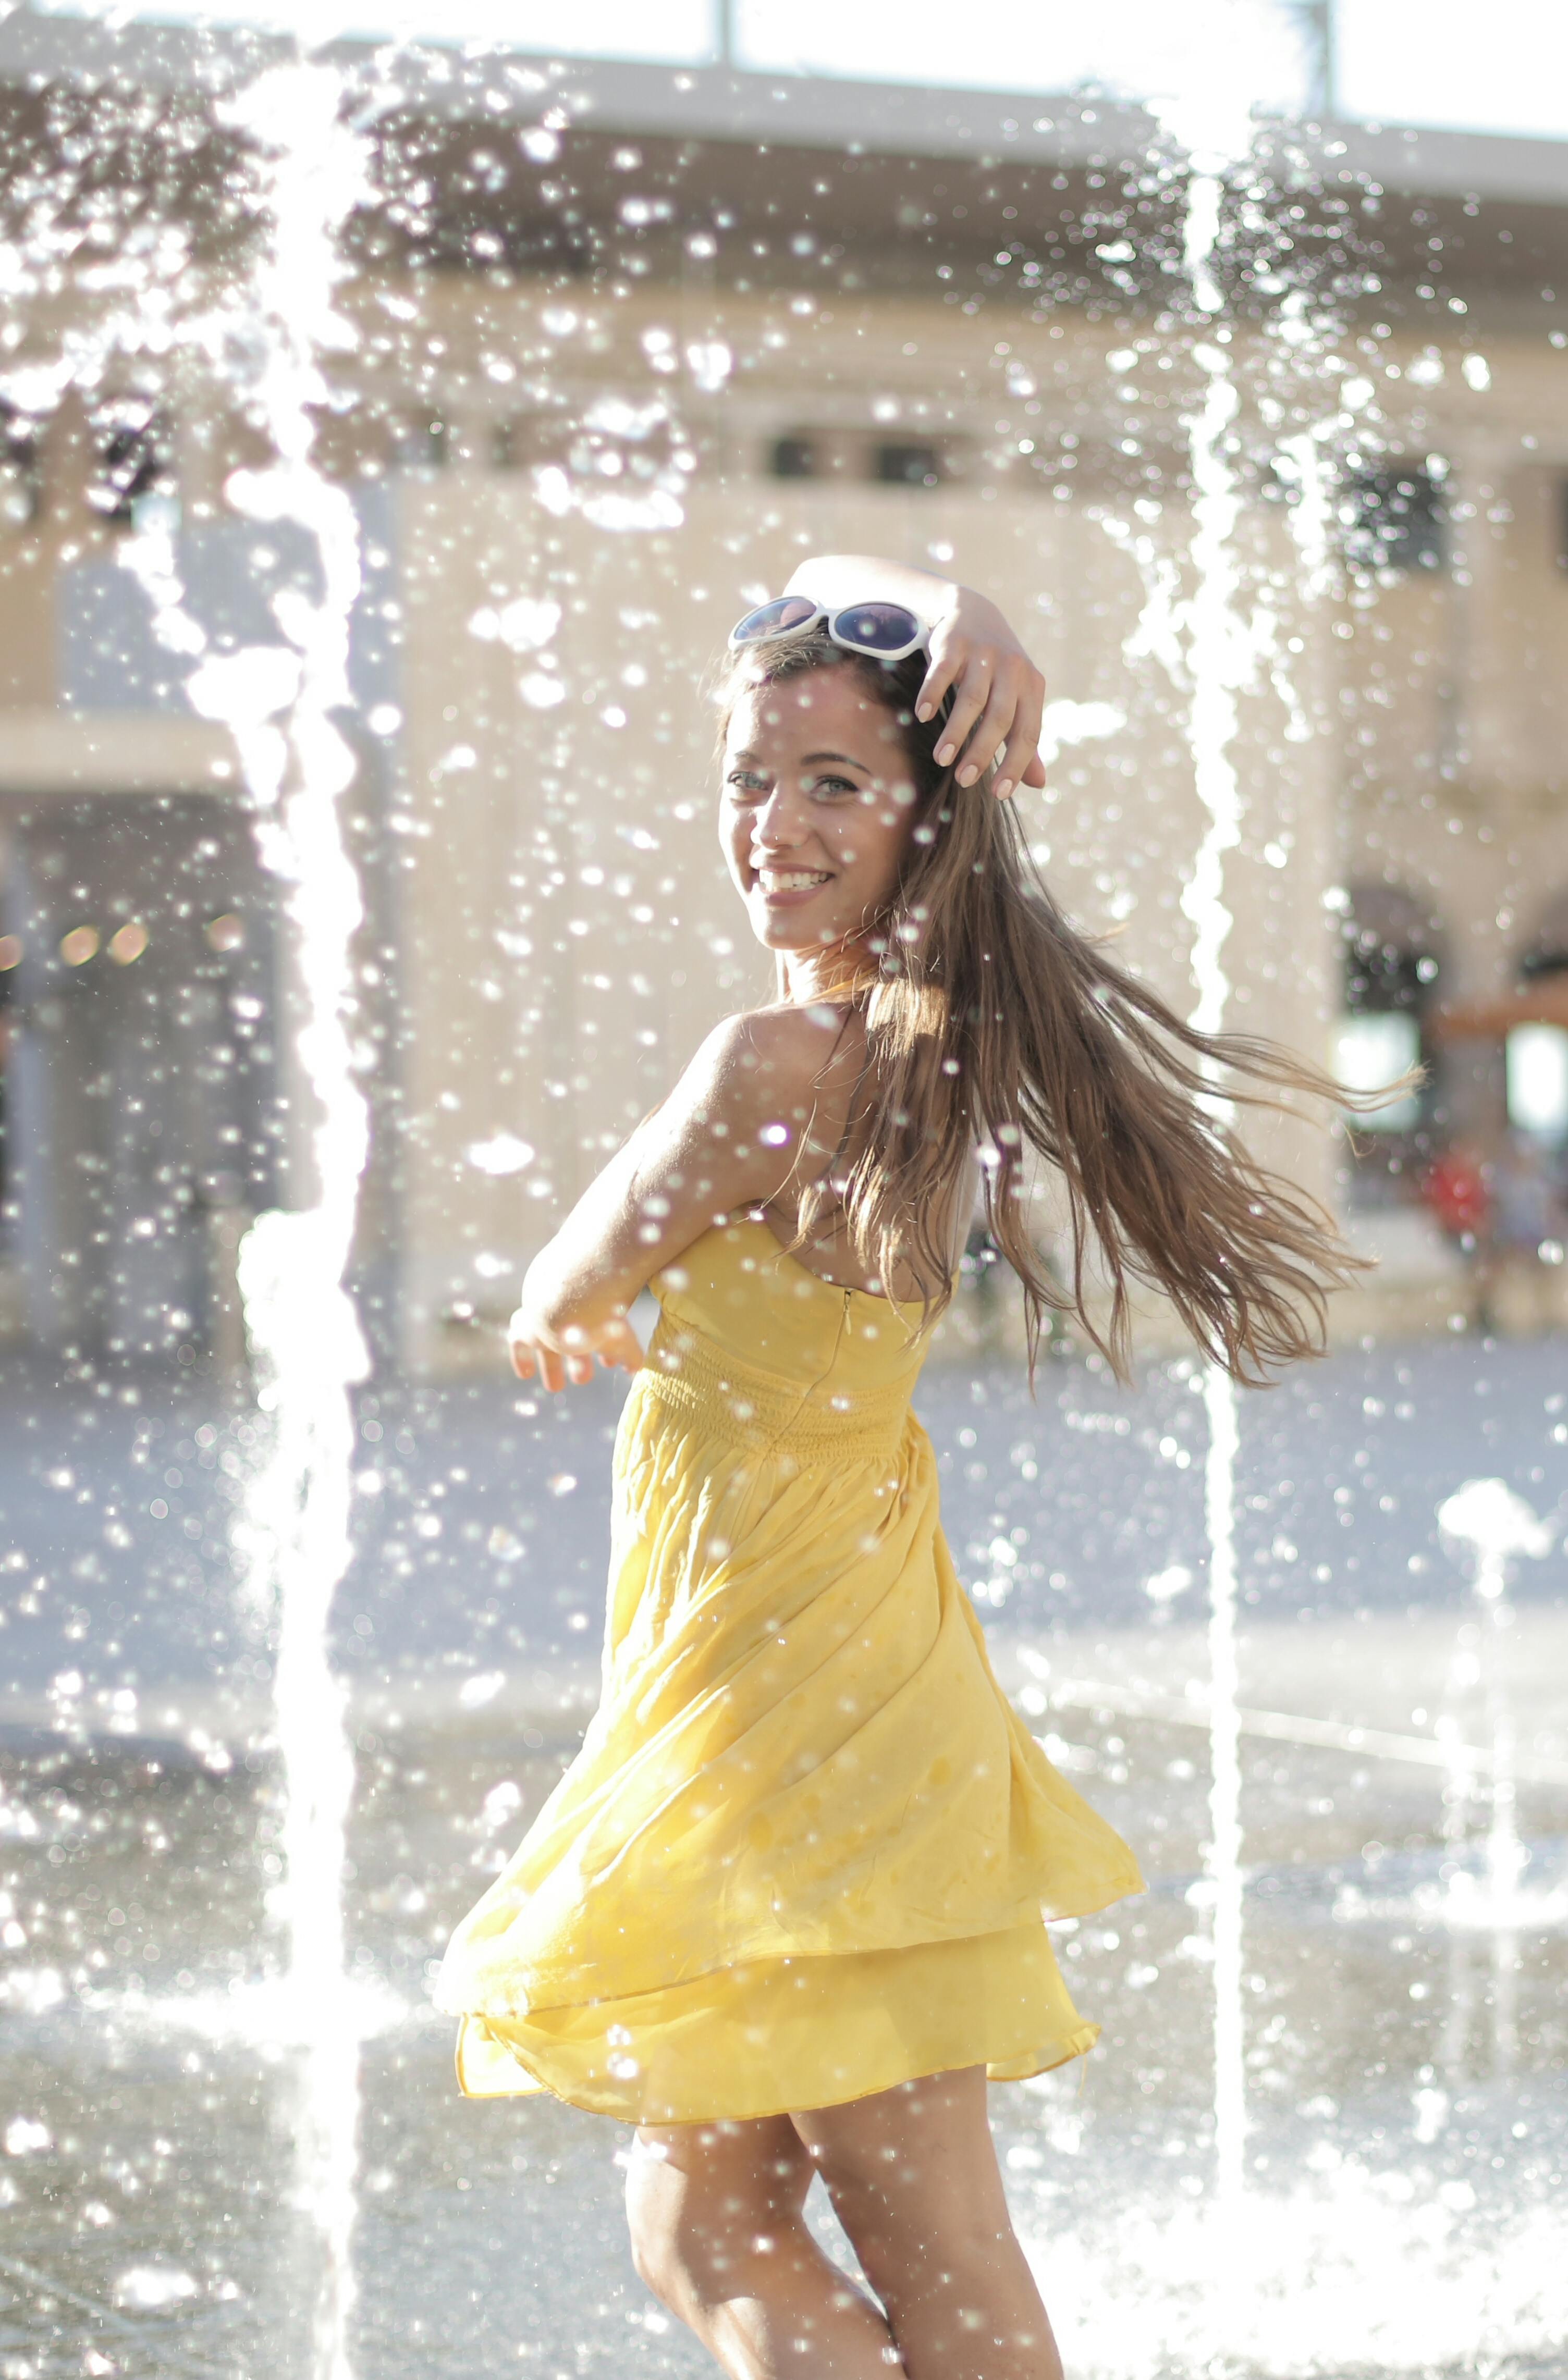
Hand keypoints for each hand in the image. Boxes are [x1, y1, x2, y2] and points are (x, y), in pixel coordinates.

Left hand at [506, 1310, 643, 1389]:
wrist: (565, 1303)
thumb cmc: (597, 1318)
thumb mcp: (620, 1339)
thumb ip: (630, 1355)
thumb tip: (638, 1370)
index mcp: (591, 1315)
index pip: (598, 1330)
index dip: (605, 1349)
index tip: (610, 1364)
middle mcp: (568, 1315)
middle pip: (571, 1338)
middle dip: (578, 1361)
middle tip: (583, 1379)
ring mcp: (545, 1319)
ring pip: (546, 1342)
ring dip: (551, 1365)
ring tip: (555, 1387)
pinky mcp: (525, 1327)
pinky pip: (519, 1342)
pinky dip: (521, 1359)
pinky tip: (524, 1374)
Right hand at [916, 587, 1047, 800]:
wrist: (973, 613)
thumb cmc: (997, 670)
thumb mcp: (1016, 699)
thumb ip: (1023, 739)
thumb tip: (1039, 784)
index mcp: (1032, 687)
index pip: (1028, 732)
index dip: (1015, 764)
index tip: (997, 794)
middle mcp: (1013, 669)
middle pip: (1000, 718)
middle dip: (981, 752)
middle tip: (963, 781)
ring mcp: (983, 655)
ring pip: (972, 699)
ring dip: (956, 731)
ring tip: (942, 759)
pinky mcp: (954, 643)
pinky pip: (942, 672)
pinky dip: (933, 694)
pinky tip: (924, 716)